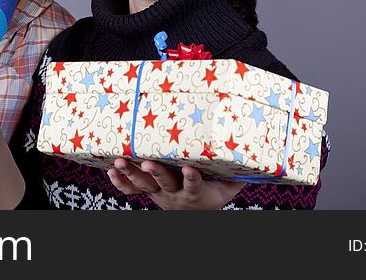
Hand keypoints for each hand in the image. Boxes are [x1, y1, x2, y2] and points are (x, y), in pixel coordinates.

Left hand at [107, 158, 245, 209]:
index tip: (189, 168)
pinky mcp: (147, 192)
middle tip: (147, 163)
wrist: (195, 214)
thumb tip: (255, 151)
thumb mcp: (228, 186)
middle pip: (164, 183)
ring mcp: (159, 194)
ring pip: (144, 185)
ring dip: (131, 174)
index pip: (194, 184)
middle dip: (155, 172)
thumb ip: (237, 172)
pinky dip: (120, 182)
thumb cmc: (213, 193)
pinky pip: (131, 191)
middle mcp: (175, 193)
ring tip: (121, 162)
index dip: (192, 178)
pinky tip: (111, 171)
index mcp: (196, 192)